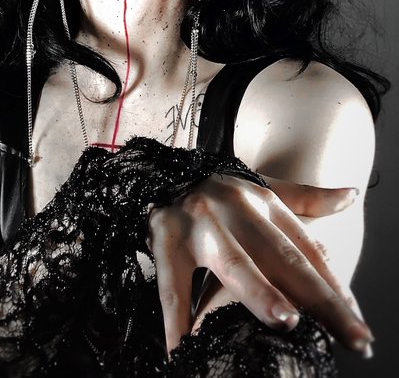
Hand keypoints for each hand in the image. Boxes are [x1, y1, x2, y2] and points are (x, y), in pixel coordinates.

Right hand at [148, 174, 372, 355]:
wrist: (161, 172)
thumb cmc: (220, 195)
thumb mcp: (263, 190)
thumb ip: (307, 199)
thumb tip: (351, 195)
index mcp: (264, 202)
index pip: (307, 249)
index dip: (335, 287)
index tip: (358, 323)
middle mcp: (236, 208)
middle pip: (284, 259)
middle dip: (320, 299)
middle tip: (352, 334)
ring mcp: (201, 222)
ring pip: (234, 262)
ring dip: (259, 291)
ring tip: (285, 319)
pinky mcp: (166, 237)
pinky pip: (174, 285)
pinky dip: (178, 320)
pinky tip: (185, 348)